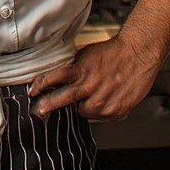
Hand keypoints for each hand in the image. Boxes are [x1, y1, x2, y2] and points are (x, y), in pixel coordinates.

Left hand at [28, 37, 161, 119]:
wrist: (137, 54)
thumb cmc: (112, 53)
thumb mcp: (87, 55)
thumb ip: (74, 68)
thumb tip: (58, 77)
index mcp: (80, 70)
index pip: (54, 77)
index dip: (40, 84)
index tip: (31, 90)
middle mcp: (89, 86)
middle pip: (62, 99)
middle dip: (47, 105)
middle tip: (38, 111)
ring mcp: (101, 100)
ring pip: (83, 112)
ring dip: (84, 106)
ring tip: (94, 93)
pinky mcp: (114, 110)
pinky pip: (101, 116)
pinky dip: (101, 109)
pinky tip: (108, 96)